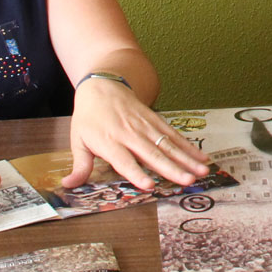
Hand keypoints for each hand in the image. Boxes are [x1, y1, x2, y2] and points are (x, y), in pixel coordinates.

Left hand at [65, 78, 212, 190]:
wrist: (102, 85)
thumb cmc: (89, 117)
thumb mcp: (78, 140)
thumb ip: (79, 165)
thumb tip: (68, 185)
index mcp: (109, 141)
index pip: (124, 160)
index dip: (135, 173)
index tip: (148, 185)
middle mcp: (130, 134)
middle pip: (153, 154)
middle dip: (172, 168)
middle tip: (188, 181)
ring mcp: (145, 126)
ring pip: (168, 145)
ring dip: (186, 159)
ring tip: (202, 171)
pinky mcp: (155, 120)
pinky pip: (174, 135)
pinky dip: (188, 146)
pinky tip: (201, 157)